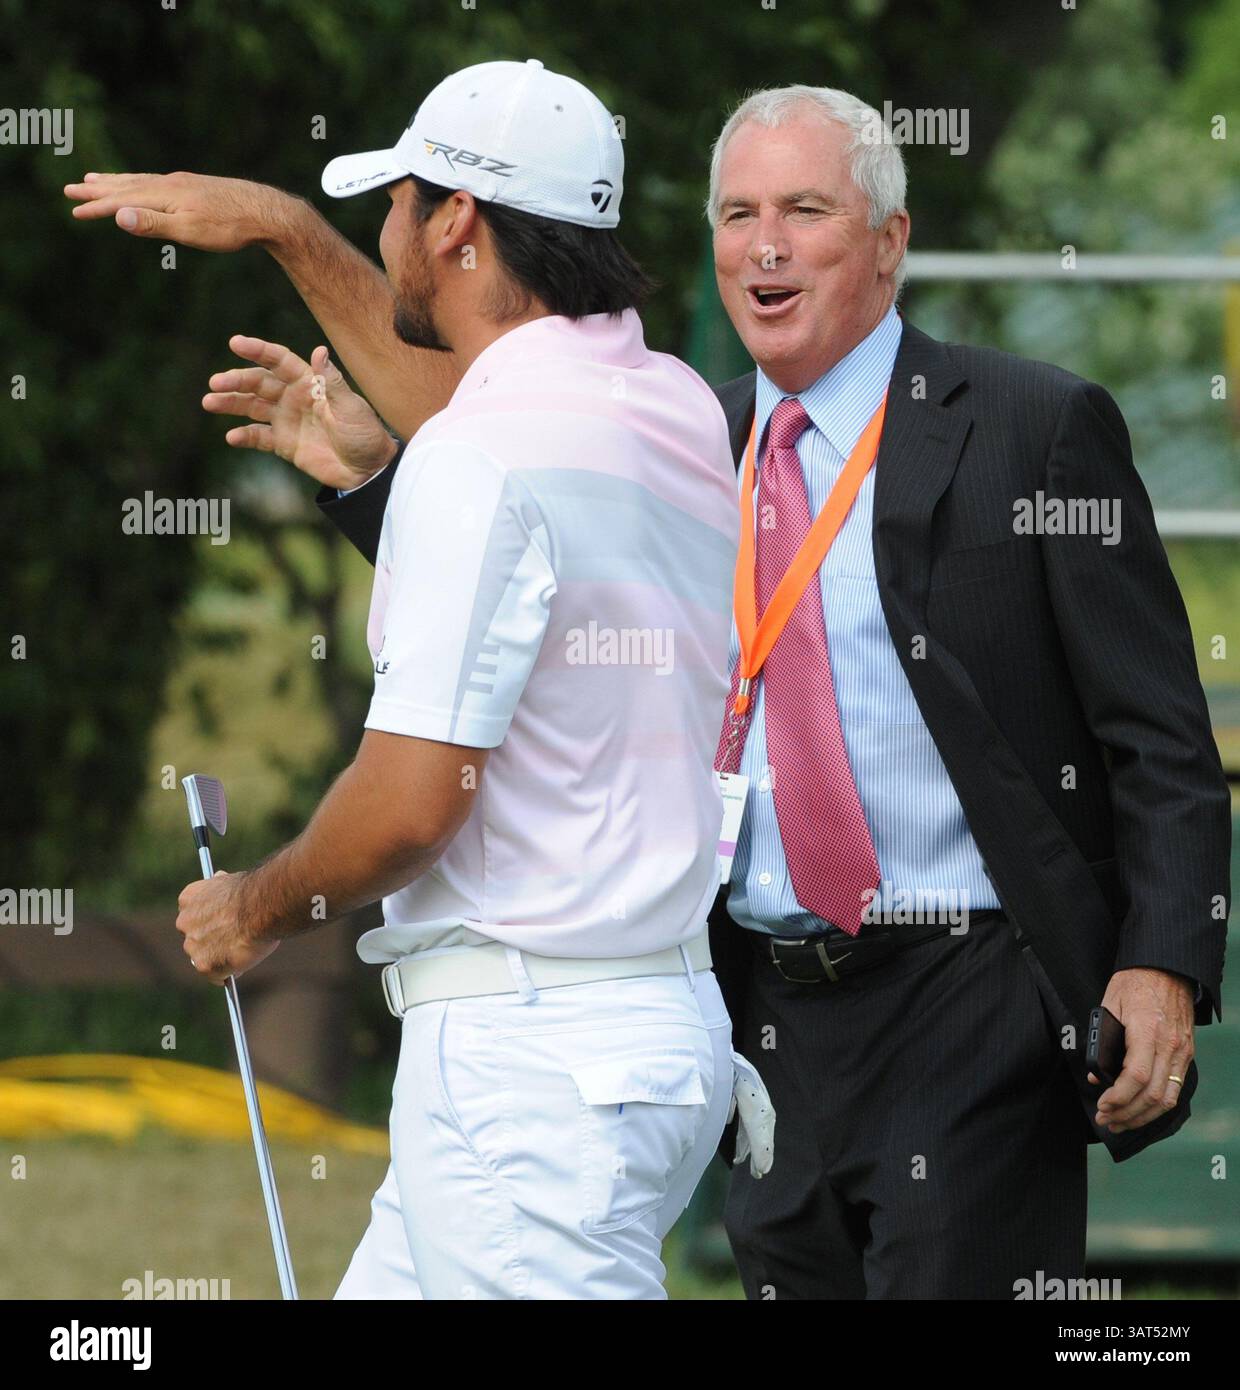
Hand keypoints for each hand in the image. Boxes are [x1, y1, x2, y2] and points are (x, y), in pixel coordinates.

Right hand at [63, 170, 295, 250]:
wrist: (266, 212)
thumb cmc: (229, 227)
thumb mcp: (189, 231)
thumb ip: (153, 223)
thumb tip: (117, 215)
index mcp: (164, 194)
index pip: (122, 201)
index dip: (97, 208)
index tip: (74, 211)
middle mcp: (170, 183)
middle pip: (126, 186)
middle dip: (98, 189)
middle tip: (70, 189)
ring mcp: (183, 183)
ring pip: (141, 181)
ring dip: (116, 182)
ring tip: (96, 180)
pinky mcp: (195, 187)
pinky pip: (157, 182)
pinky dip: (139, 183)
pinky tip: (143, 186)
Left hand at [177, 871, 278, 983]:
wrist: (261, 907)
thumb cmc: (255, 893)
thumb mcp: (232, 882)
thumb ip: (222, 890)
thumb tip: (219, 878)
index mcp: (189, 898)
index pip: (192, 912)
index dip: (208, 920)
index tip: (220, 924)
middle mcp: (184, 921)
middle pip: (195, 937)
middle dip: (211, 941)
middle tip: (231, 943)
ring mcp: (193, 945)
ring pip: (203, 957)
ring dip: (217, 959)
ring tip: (240, 957)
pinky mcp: (204, 965)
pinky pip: (214, 976)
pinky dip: (225, 975)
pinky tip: (237, 971)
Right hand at [204, 335, 397, 488]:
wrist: (368, 470)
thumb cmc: (365, 434)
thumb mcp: (351, 408)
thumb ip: (331, 383)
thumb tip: (319, 351)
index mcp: (309, 382)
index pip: (278, 361)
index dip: (258, 350)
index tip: (236, 343)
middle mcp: (294, 397)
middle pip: (259, 383)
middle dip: (236, 381)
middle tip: (215, 383)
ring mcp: (287, 420)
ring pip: (252, 406)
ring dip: (231, 403)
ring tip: (209, 402)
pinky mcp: (284, 444)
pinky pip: (259, 437)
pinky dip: (244, 436)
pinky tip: (231, 436)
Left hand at [1090, 967, 1194, 1131]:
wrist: (1166, 968)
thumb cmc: (1134, 983)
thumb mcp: (1109, 1005)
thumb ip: (1103, 1042)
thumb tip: (1097, 1075)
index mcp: (1148, 1031)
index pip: (1137, 1077)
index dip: (1119, 1097)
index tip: (1102, 1105)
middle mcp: (1170, 1046)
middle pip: (1152, 1095)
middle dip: (1127, 1114)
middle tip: (1106, 1121)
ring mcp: (1182, 1052)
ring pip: (1167, 1098)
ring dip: (1143, 1116)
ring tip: (1121, 1123)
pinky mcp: (1187, 1055)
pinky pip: (1175, 1089)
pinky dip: (1158, 1106)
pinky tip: (1141, 1111)